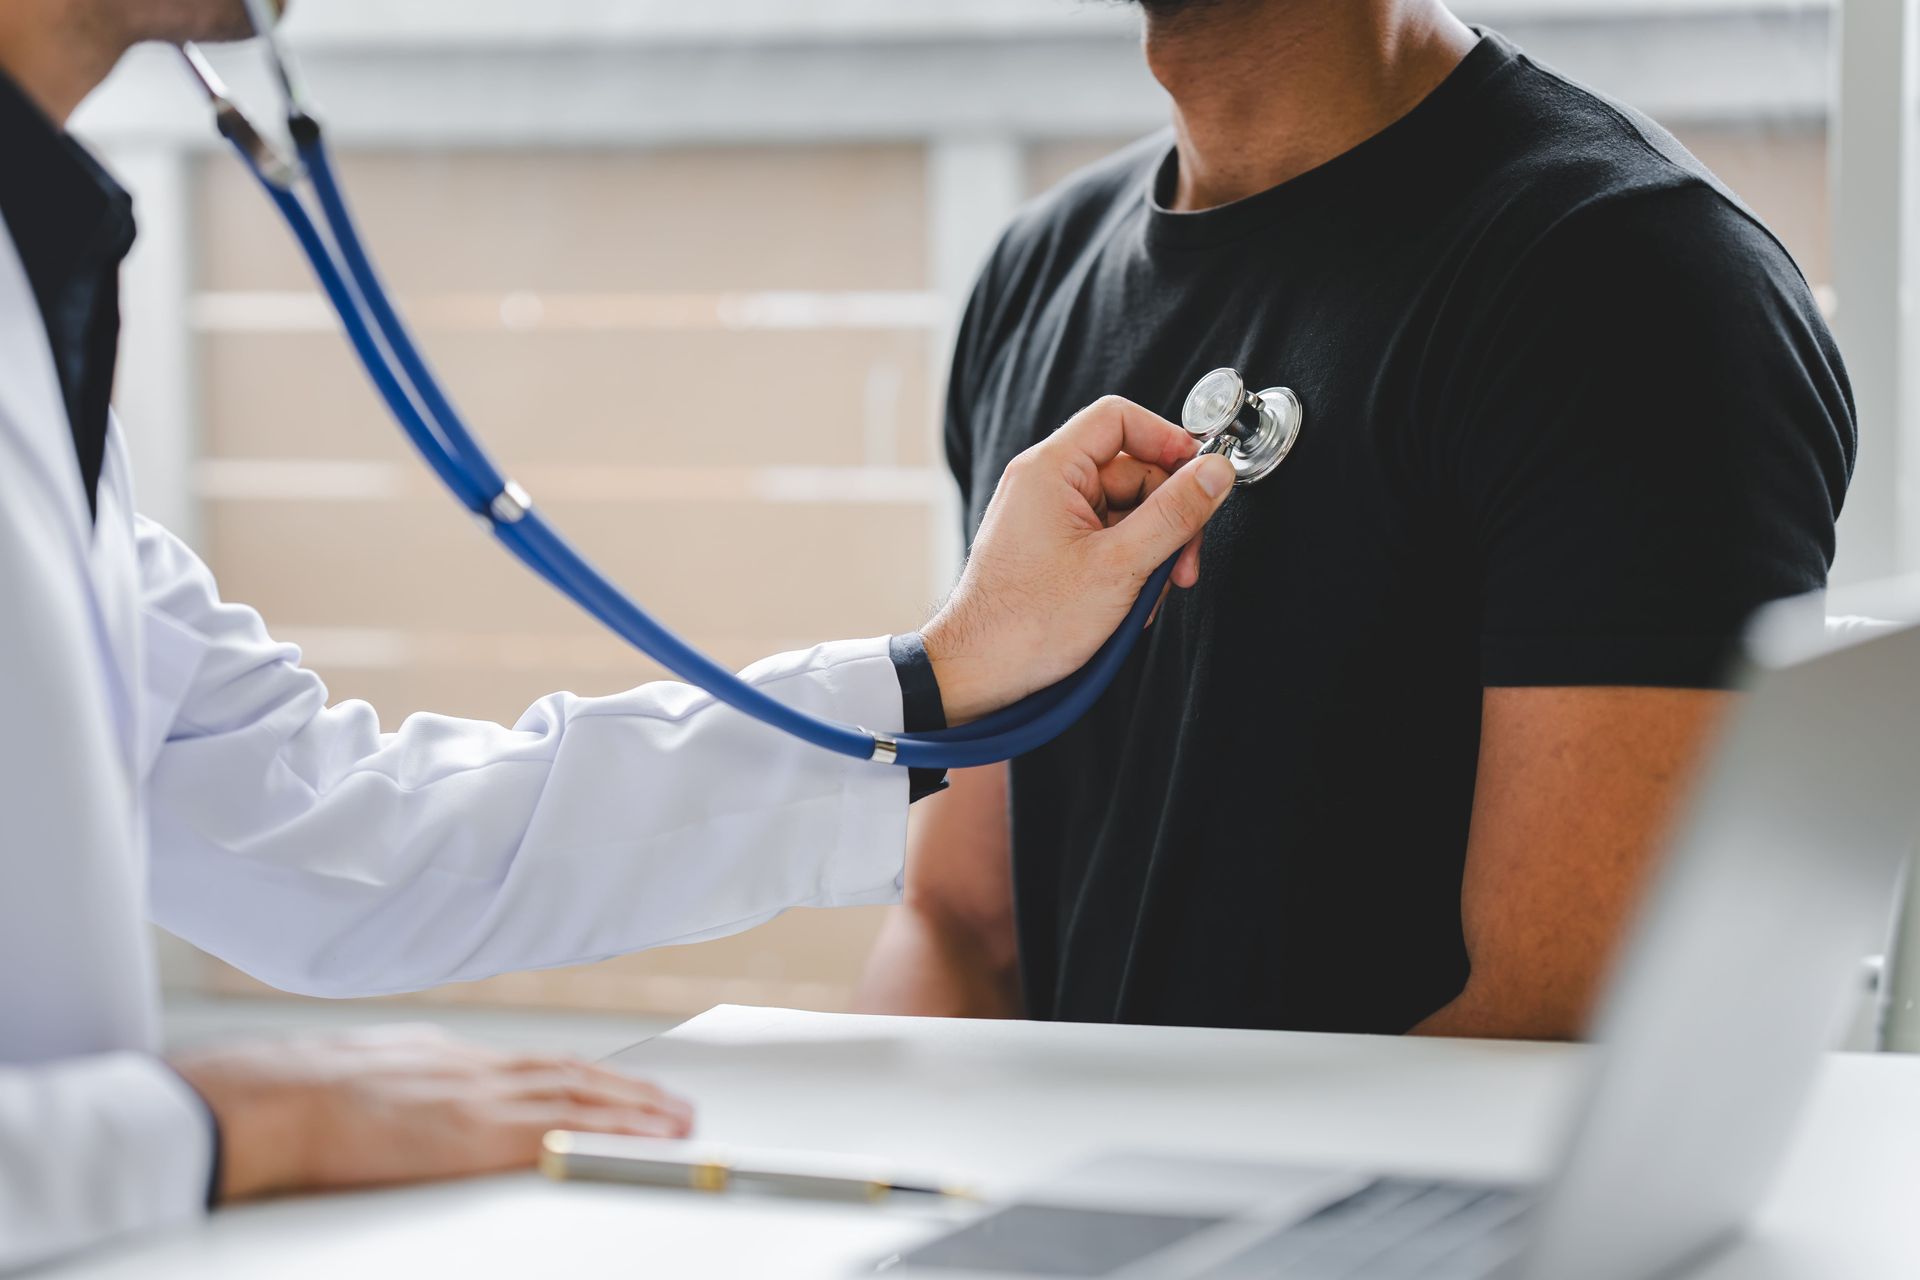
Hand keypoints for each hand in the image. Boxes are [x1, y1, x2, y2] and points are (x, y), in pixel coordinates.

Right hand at [170, 1025, 692, 1201]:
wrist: (275, 1099)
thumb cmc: (298, 1094)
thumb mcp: (369, 1069)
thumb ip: (406, 1078)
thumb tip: (415, 1092)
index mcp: (449, 1056)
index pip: (536, 1062)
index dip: (586, 1074)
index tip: (619, 1083)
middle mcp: (477, 1068)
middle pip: (572, 1074)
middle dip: (628, 1091)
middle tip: (674, 1104)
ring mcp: (482, 1099)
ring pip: (580, 1097)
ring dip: (635, 1110)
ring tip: (675, 1122)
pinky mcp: (479, 1135)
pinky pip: (563, 1133)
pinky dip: (607, 1134)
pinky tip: (638, 1143)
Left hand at [921, 396, 1234, 722]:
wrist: (977, 673)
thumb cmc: (1026, 623)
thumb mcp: (1120, 566)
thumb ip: (1175, 515)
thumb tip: (1215, 473)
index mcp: (1050, 470)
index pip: (1119, 419)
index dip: (1168, 440)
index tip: (1201, 475)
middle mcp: (1046, 485)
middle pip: (1133, 471)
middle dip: (1168, 517)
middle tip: (1183, 561)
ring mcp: (1049, 518)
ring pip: (1127, 513)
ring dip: (1152, 551)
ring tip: (1149, 595)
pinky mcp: (1054, 549)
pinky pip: (1108, 541)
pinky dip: (1129, 569)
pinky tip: (1129, 606)